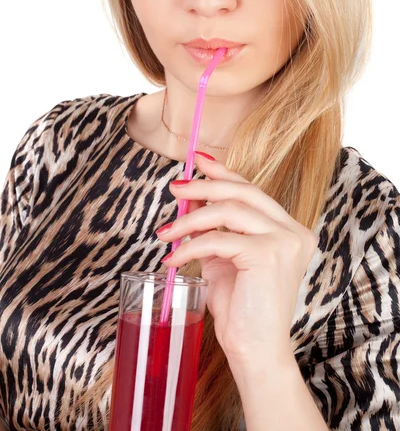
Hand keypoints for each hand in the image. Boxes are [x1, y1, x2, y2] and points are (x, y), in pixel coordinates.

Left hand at [156, 153, 317, 367]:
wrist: (254, 350)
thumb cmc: (241, 308)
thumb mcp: (224, 258)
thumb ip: (214, 229)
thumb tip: (189, 201)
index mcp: (288, 229)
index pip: (253, 191)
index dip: (224, 173)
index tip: (198, 160)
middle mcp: (294, 231)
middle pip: (243, 192)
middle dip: (204, 186)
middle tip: (175, 188)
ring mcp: (285, 241)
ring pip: (228, 211)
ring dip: (189, 219)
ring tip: (165, 232)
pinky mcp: (269, 254)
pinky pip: (219, 239)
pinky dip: (190, 245)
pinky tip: (173, 258)